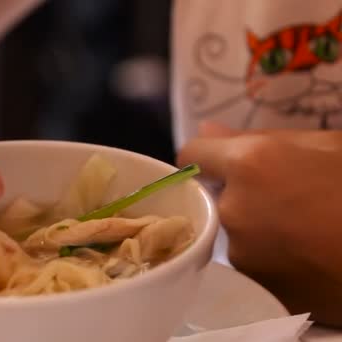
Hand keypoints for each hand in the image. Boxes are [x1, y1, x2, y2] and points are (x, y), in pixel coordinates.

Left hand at [177, 121, 341, 326]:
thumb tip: (206, 129)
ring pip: (234, 231)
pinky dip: (270, 257)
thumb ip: (257, 137)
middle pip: (216, 196)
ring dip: (255, 227)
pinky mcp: (259, 285)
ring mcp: (244, 253)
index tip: (220, 163)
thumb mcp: (325, 145)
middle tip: (286, 198)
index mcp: (250, 164)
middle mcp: (235, 209)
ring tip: (303, 229)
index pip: (194, 153)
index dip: (207, 156)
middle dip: (239, 194)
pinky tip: (305, 253)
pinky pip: (252, 262)